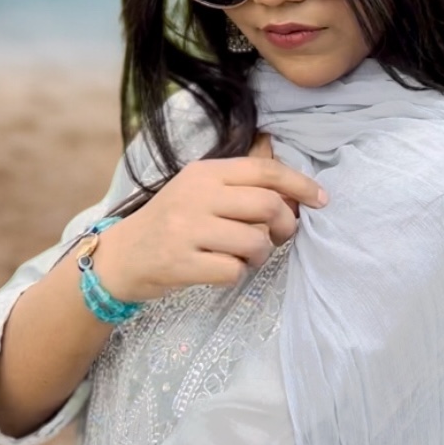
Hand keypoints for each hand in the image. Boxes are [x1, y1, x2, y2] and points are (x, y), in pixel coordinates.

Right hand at [92, 156, 326, 302]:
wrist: (122, 255)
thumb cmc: (171, 222)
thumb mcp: (198, 189)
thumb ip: (239, 184)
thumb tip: (293, 186)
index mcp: (204, 172)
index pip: (265, 170)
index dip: (300, 185)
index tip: (321, 200)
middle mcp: (196, 196)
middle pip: (267, 206)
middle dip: (286, 226)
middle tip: (281, 237)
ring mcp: (187, 230)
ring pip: (255, 242)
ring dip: (261, 255)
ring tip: (246, 256)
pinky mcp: (181, 263)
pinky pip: (233, 271)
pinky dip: (237, 274)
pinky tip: (223, 269)